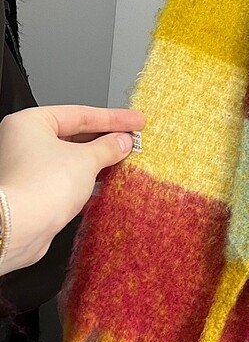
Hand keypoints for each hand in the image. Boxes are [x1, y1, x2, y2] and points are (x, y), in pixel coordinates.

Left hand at [0, 105, 144, 274]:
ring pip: (71, 158)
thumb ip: (108, 147)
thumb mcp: (86, 159)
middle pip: (75, 134)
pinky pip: (66, 179)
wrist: (20, 228)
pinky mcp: (34, 191)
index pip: (80, 114)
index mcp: (30, 123)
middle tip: (132, 140)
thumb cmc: (38, 188)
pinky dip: (86, 180)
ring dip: (98, 161)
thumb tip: (122, 142)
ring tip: (123, 161)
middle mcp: (24, 142)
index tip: (134, 121)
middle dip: (106, 139)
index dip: (113, 118)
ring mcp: (28, 168)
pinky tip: (106, 183)